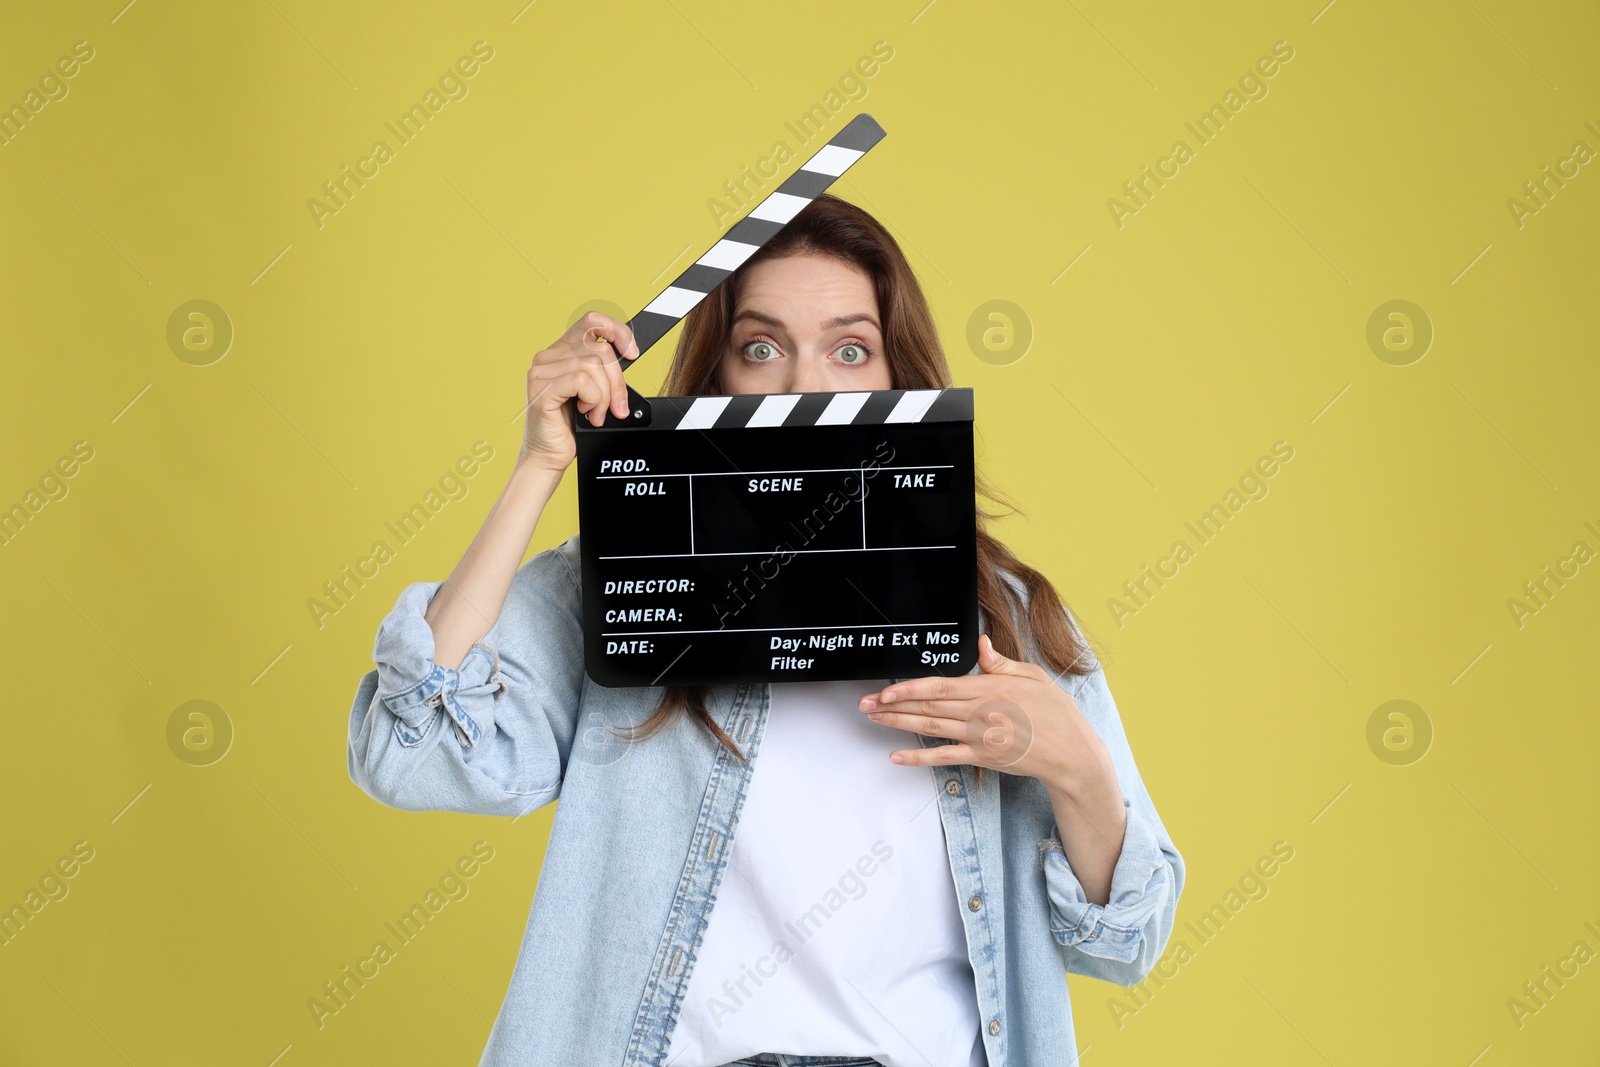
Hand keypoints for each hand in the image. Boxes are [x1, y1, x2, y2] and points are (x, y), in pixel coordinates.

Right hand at [518, 311, 638, 474]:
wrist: (548, 456)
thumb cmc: (571, 427)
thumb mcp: (594, 392)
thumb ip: (603, 371)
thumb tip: (630, 354)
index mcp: (560, 352)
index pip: (592, 321)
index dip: (617, 331)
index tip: (633, 353)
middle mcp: (548, 356)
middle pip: (599, 348)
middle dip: (617, 380)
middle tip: (618, 406)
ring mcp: (541, 371)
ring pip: (592, 366)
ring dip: (604, 396)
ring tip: (596, 414)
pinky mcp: (541, 389)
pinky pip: (582, 381)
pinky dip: (594, 400)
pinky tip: (586, 413)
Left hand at [857, 634, 1117, 797]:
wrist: (1072, 753)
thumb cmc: (1055, 712)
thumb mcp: (1033, 676)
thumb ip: (1001, 662)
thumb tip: (981, 643)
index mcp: (991, 688)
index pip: (941, 686)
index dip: (910, 688)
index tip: (887, 688)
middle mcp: (981, 713)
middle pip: (929, 707)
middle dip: (894, 705)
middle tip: (865, 704)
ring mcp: (980, 738)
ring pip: (931, 729)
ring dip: (899, 724)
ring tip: (874, 719)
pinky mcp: (982, 758)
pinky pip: (945, 757)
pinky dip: (919, 757)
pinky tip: (897, 755)